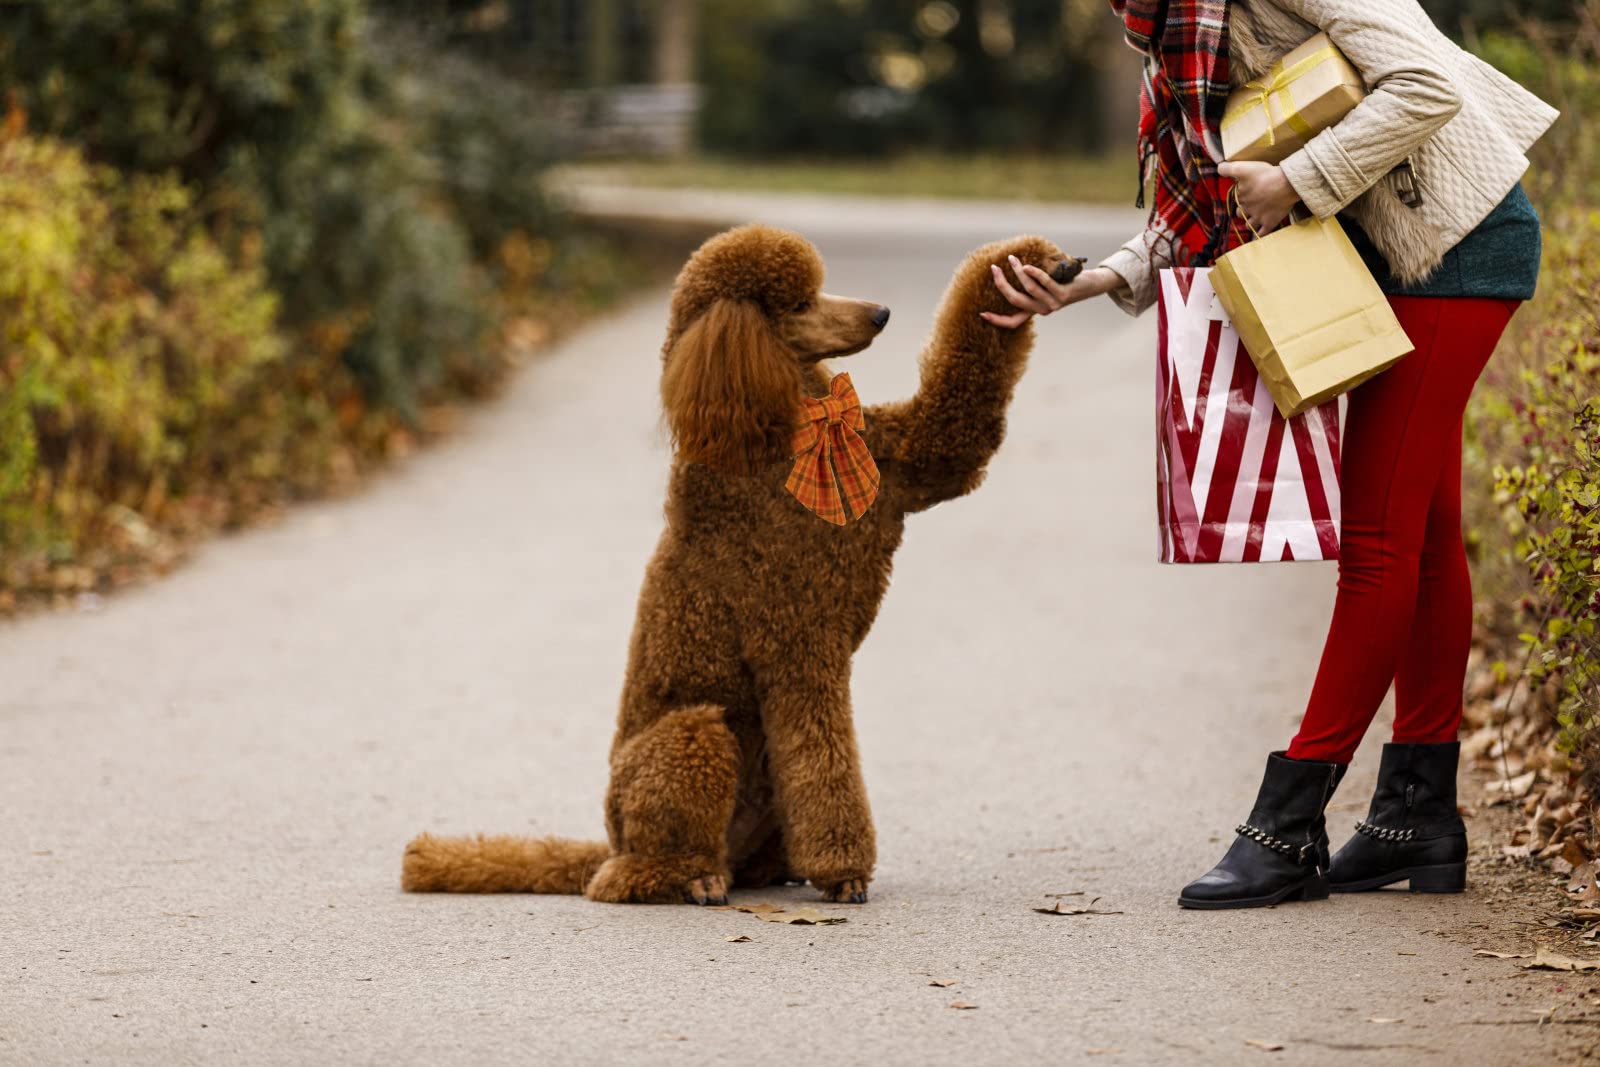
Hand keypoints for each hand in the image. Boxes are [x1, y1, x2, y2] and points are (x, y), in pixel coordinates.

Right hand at [984, 259, 1123, 329]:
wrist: (1089, 286)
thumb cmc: (1063, 284)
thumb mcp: (1045, 289)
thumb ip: (1030, 287)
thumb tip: (1010, 270)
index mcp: (1035, 311)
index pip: (1012, 322)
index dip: (997, 320)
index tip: (982, 314)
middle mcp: (1042, 311)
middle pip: (1014, 300)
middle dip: (1001, 283)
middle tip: (994, 268)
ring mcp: (1052, 304)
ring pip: (1028, 288)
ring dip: (1018, 271)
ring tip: (1012, 259)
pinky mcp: (1062, 295)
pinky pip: (1043, 282)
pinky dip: (1033, 272)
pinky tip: (1027, 265)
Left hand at [1217, 160, 1300, 234]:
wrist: (1285, 184)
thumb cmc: (1265, 175)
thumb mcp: (1242, 168)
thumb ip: (1228, 169)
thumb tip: (1218, 169)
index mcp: (1240, 196)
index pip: (1235, 198)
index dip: (1238, 195)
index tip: (1242, 193)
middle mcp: (1247, 208)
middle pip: (1240, 213)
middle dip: (1242, 211)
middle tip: (1248, 207)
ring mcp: (1258, 217)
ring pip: (1249, 224)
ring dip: (1248, 224)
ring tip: (1251, 222)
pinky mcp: (1269, 223)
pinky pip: (1261, 234)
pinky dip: (1256, 238)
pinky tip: (1255, 240)